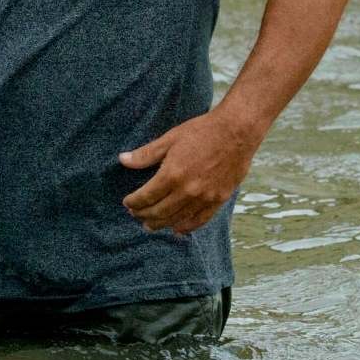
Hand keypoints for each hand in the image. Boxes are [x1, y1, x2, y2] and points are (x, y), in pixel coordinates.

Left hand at [118, 110, 261, 234]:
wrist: (237, 131)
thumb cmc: (203, 131)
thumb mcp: (170, 138)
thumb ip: (146, 153)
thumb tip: (122, 160)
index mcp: (172, 174)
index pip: (145, 197)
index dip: (133, 202)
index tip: (127, 202)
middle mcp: (187, 191)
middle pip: (158, 212)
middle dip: (143, 215)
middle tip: (136, 214)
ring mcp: (204, 198)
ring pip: (176, 220)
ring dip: (160, 224)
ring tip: (150, 225)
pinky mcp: (218, 200)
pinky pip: (199, 220)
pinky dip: (185, 227)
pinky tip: (177, 228)